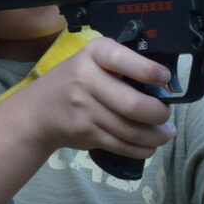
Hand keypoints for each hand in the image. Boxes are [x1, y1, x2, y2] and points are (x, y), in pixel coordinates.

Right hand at [19, 37, 175, 160]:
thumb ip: (121, 68)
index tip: (165, 79)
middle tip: (166, 115)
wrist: (38, 112)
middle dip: (159, 113)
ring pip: (131, 130)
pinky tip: (149, 145)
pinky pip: (122, 145)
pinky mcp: (86, 133)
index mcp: (92, 54)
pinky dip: (142, 148)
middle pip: (133, 104)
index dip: (148, 71)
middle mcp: (85, 79)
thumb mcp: (91, 62)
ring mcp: (84, 109)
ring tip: (166, 133)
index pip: (122, 59)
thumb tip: (163, 89)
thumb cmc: (74, 81)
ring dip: (156, 136)